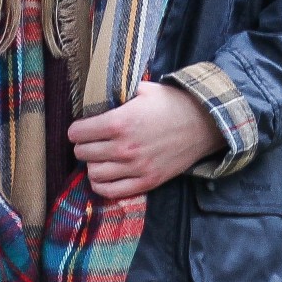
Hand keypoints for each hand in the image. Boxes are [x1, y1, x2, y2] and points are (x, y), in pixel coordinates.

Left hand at [70, 80, 222, 202]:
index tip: (80, 128)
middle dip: (82, 146)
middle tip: (89, 141)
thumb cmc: (173, 104)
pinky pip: (111, 191)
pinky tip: (105, 175)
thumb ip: (118, 94)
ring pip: (94, 173)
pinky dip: (102, 184)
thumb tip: (98, 96)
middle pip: (83, 153)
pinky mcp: (147, 181)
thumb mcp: (143, 89)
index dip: (76, 130)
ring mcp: (135, 167)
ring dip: (92, 165)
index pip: (78, 133)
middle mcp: (124, 148)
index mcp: (120, 122)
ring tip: (98, 157)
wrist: (204, 124)